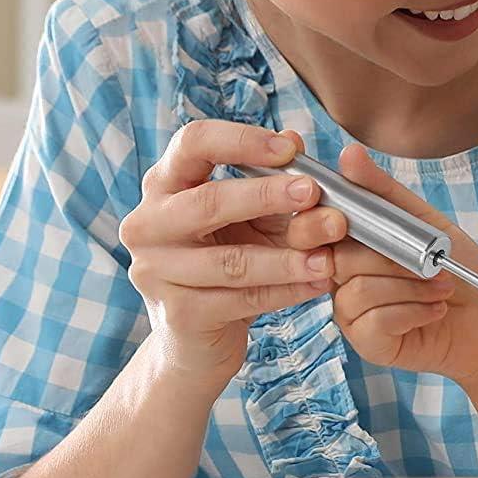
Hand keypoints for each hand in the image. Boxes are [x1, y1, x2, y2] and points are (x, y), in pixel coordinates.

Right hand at [120, 123, 344, 389]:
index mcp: (165, 184)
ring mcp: (157, 271)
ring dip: (287, 257)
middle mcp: (148, 224)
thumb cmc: (228, 260)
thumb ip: (273, 182)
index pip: (192, 144)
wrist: (197, 338)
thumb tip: (294, 139)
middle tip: (314, 193)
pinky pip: (242, 299)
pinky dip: (286, 291)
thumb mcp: (254, 217)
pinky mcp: (179, 314)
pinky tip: (318, 284)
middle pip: (208, 201)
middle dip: (266, 195)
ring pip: (231, 261)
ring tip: (329, 256)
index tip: (289, 148)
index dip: (241, 141)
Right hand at [326, 145, 477, 387]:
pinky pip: (374, 320)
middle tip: (427, 261)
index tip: (344, 219)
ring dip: (410, 285)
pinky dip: (413, 310)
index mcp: (351, 246)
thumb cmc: (460, 271)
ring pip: (356, 290)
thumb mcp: (426, 222)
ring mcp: (353, 314)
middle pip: (333, 258)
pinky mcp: (368, 343)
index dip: (318, 221)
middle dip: (388, 256)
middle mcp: (344, 279)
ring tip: (441, 286)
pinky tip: (436, 309)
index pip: (310, 227)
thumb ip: (384, 192)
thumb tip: (350, 155)